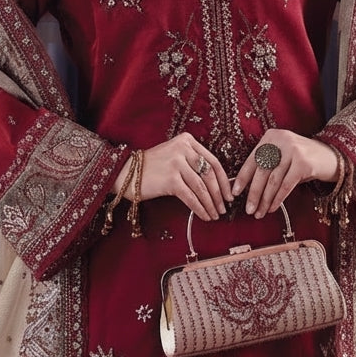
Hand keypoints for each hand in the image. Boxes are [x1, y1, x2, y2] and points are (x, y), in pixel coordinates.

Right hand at [112, 133, 232, 221]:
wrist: (126, 172)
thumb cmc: (152, 167)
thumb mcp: (174, 155)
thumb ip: (192, 161)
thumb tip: (216, 184)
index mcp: (187, 140)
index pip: (213, 161)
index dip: (223, 180)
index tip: (229, 194)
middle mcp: (183, 148)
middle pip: (209, 174)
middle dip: (219, 194)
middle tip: (223, 208)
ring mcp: (176, 163)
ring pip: (201, 187)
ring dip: (211, 204)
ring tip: (215, 215)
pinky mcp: (170, 179)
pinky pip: (191, 197)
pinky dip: (200, 208)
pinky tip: (204, 216)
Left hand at [232, 129, 338, 218]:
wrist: (331, 157)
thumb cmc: (302, 160)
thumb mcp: (283, 156)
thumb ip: (267, 165)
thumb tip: (246, 188)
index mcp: (271, 136)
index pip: (252, 159)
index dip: (243, 177)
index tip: (235, 192)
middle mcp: (281, 139)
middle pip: (262, 171)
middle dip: (253, 192)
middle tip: (248, 209)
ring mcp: (293, 150)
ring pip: (273, 180)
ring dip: (265, 199)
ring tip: (259, 212)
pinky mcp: (303, 163)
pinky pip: (286, 185)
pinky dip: (278, 198)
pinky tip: (273, 208)